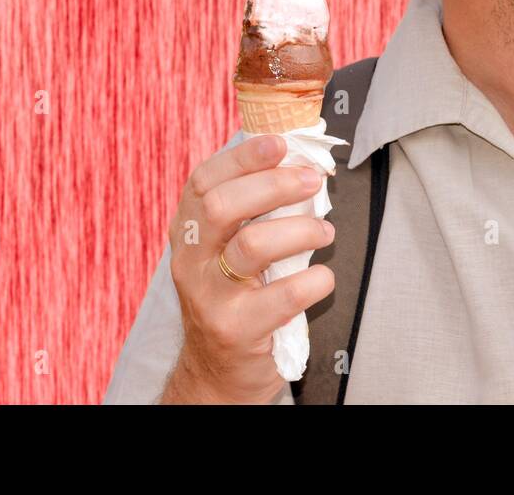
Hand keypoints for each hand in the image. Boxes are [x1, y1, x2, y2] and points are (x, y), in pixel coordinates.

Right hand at [162, 134, 335, 403]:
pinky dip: (315, 280)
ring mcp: (210, 296)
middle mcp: (191, 261)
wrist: (219, 370)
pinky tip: (322, 278)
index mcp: (189, 232)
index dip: (242, 156)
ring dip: (301, 230)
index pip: (204, 181)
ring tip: (324, 233)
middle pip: (223, 206)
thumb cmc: (236, 296)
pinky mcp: (236, 329)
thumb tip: (301, 164)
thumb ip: (252, 211)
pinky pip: (284, 295)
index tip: (280, 142)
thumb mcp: (228, 250)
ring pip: (253, 245)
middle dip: (274, 185)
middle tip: (311, 181)